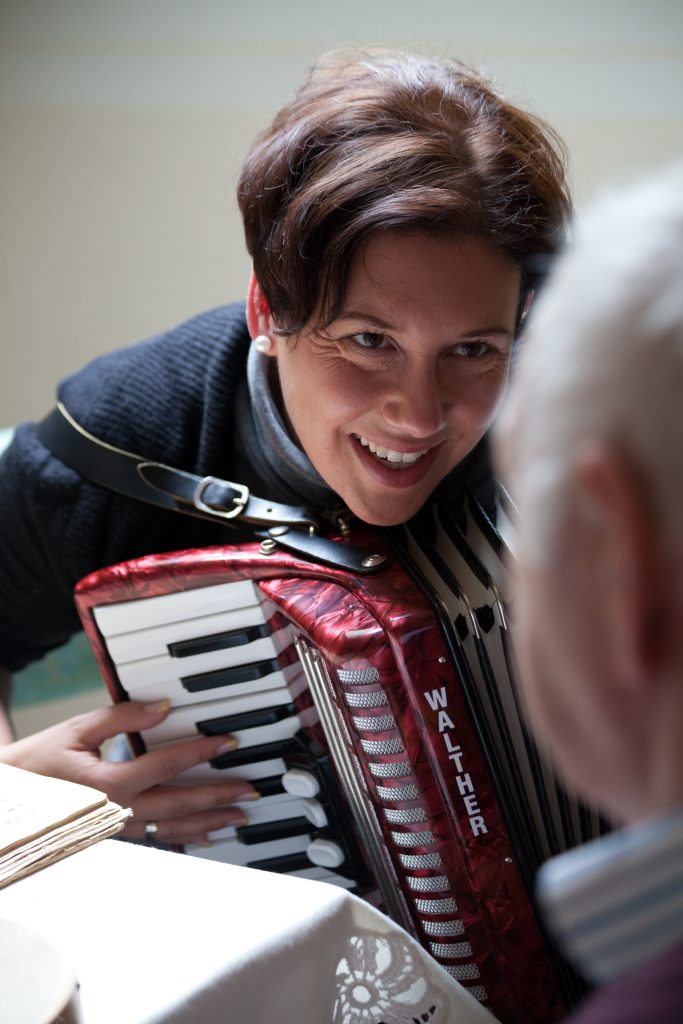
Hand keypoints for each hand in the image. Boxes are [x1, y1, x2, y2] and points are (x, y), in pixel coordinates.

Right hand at [0, 700, 258, 845]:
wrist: (8, 801)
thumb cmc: (36, 764)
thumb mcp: (76, 729)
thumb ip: (121, 717)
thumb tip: (161, 707)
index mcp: (110, 782)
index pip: (168, 764)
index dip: (202, 751)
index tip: (229, 743)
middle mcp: (117, 811)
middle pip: (179, 804)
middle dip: (219, 797)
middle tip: (249, 790)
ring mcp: (116, 829)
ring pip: (172, 830)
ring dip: (209, 823)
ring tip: (238, 817)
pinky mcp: (112, 837)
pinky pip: (156, 841)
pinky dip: (183, 839)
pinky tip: (204, 836)